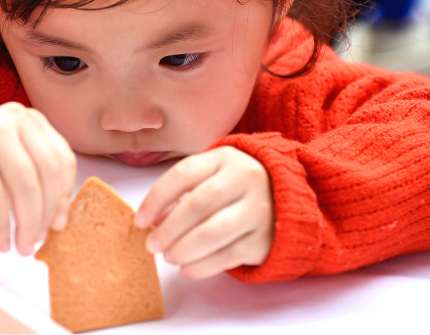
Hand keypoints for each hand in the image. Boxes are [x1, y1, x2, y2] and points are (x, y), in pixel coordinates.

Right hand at [0, 102, 75, 255]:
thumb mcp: (13, 167)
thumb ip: (38, 181)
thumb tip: (61, 220)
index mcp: (31, 119)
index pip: (62, 160)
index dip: (64, 196)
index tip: (60, 223)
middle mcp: (14, 118)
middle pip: (46, 174)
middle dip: (47, 214)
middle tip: (40, 241)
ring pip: (24, 186)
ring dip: (27, 225)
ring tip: (22, 247)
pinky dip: (1, 226)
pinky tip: (1, 243)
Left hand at [134, 146, 273, 278]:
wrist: (290, 195)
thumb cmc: (236, 186)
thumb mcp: (214, 174)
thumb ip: (184, 192)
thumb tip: (152, 221)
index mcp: (224, 159)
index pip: (182, 175)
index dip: (156, 199)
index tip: (140, 221)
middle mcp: (244, 179)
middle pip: (197, 205)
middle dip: (168, 229)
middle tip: (152, 245)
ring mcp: (258, 209)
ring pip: (212, 233)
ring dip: (183, 249)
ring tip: (169, 258)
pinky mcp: (265, 238)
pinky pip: (228, 256)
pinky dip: (202, 266)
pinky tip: (187, 269)